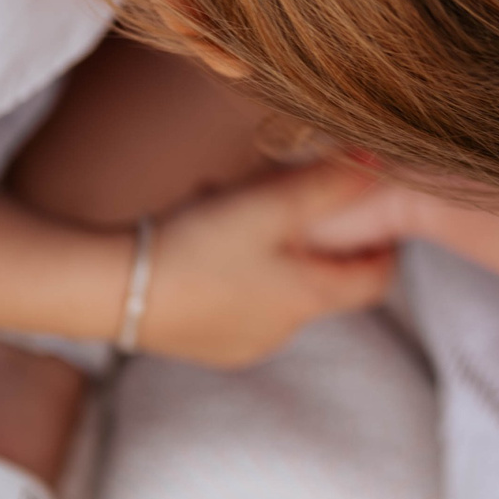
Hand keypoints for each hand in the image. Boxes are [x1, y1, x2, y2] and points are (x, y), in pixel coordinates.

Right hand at [135, 163, 399, 366]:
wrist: (112, 291)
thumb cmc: (197, 247)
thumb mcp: (271, 204)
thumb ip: (329, 181)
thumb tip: (379, 157)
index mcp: (307, 300)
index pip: (376, 280)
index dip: (386, 245)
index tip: (381, 212)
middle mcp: (280, 330)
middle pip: (321, 276)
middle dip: (314, 228)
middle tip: (295, 189)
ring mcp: (239, 340)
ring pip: (274, 278)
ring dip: (265, 235)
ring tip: (232, 194)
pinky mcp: (204, 338)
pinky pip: (236, 291)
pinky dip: (233, 257)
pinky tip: (201, 218)